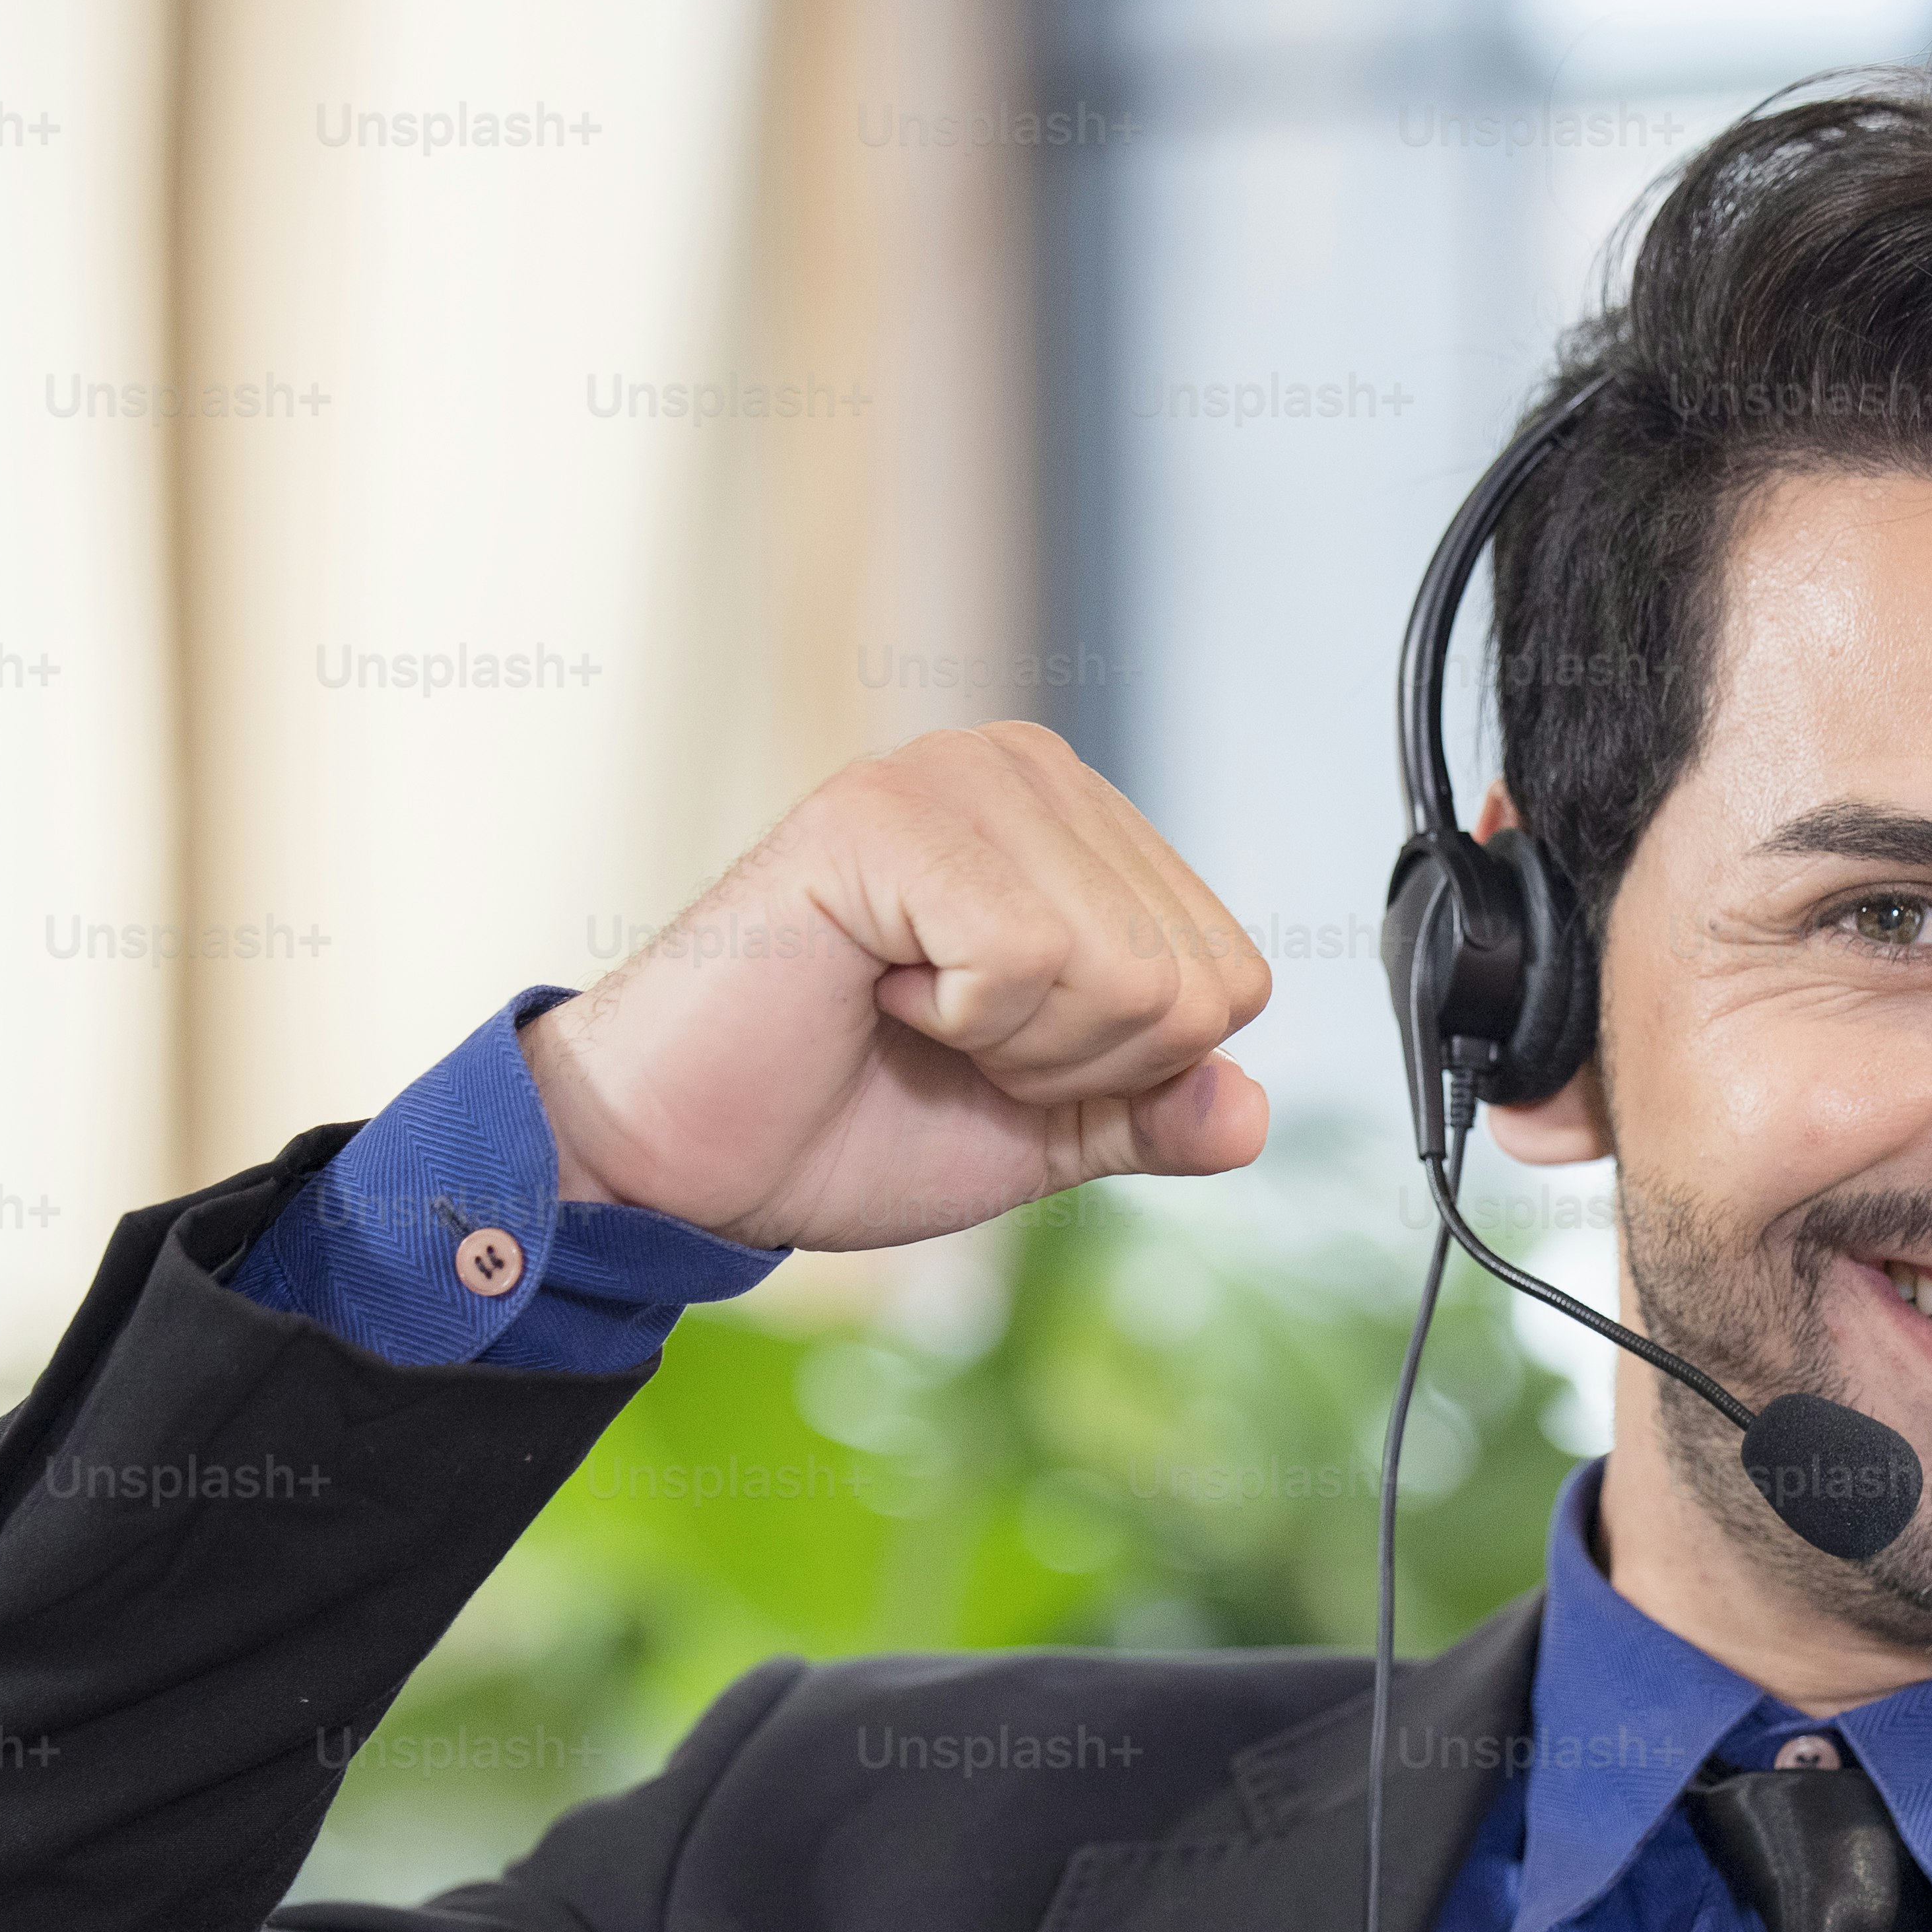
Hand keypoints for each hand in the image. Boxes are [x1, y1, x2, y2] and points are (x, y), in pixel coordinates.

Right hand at [518, 724, 1277, 1251]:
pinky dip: (958, 1018)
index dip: (1127, 1071)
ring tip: (905, 1010)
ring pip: (1123, 972)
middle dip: (1074, 1065)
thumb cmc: (840, 1121)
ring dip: (1012, 1045)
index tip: (999, 1053)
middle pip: (1193, 984)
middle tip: (944, 1039)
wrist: (680, 1157)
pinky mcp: (885, 812)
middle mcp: (1031, 774)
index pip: (1231, 980)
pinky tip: (875, 987)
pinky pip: (1028, 956)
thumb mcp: (1038, 1133)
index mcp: (1081, 830)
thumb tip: (1251, 1111)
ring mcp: (958, 777)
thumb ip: (1150, 1112)